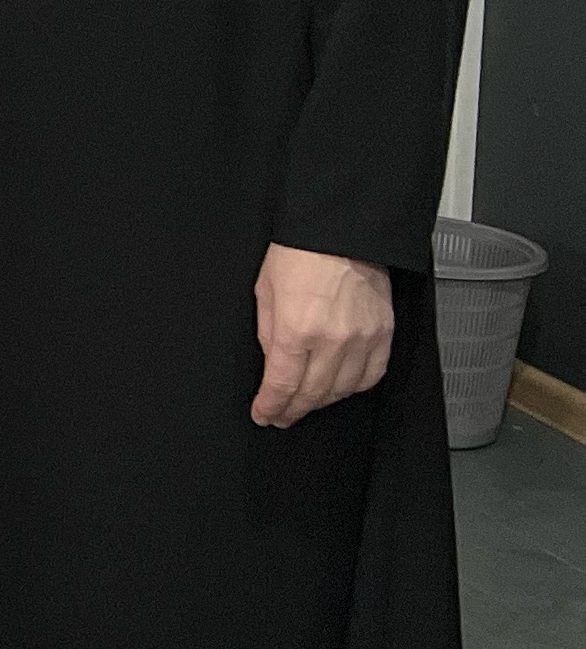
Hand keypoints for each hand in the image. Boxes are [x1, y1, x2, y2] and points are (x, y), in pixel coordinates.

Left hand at [253, 244, 393, 426]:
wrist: (340, 232)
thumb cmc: (298, 254)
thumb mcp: (265, 292)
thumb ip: (269, 334)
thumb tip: (272, 366)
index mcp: (297, 329)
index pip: (283, 384)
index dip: (271, 405)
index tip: (264, 414)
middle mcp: (332, 340)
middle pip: (312, 393)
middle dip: (293, 409)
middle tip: (281, 416)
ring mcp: (363, 339)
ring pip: (342, 390)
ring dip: (321, 402)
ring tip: (305, 403)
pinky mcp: (384, 334)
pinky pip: (371, 375)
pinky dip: (353, 387)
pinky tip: (339, 388)